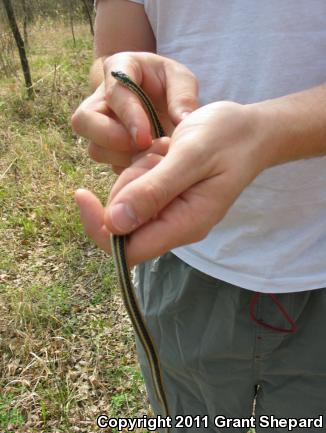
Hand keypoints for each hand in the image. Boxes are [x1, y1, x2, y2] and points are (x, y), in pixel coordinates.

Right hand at [71, 51, 197, 172]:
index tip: (144, 138)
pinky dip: (130, 169)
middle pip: (83, 121)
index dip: (128, 116)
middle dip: (109, 138)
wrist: (166, 102)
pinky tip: (150, 164)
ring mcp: (99, 127)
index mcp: (118, 68)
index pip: (114, 92)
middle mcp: (100, 98)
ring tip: (151, 155)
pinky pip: (110, 165)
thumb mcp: (182, 80)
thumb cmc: (171, 85)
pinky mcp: (108, 149)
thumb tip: (181, 120)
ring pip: (94, 148)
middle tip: (140, 146)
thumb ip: (183, 96)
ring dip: (121, 157)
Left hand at [75, 101, 268, 265]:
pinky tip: (168, 151)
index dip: (99, 228)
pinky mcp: (168, 197)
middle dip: (127, 185)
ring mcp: (172, 212)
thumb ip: (155, 191)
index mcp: (184, 225)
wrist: (250, 131)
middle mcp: (176, 226)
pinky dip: (145, 165)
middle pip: (123, 222)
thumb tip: (116, 223)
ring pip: (127, 200)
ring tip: (168, 151)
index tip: (83, 194)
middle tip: (158, 156)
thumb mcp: (191, 156)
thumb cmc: (227, 139)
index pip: (128, 251)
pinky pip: (138, 185)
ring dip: (138, 170)